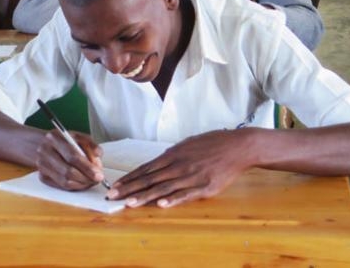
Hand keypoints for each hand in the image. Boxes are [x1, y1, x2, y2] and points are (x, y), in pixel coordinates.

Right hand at [36, 130, 105, 190]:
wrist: (41, 144)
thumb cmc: (62, 140)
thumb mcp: (76, 136)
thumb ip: (90, 144)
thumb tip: (98, 154)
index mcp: (54, 138)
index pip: (72, 156)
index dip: (87, 167)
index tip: (99, 174)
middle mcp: (45, 151)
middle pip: (68, 171)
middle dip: (86, 178)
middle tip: (97, 179)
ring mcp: (42, 165)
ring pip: (65, 181)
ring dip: (81, 184)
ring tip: (90, 181)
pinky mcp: (42, 176)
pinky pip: (61, 186)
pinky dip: (74, 186)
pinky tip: (81, 182)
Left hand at [107, 129, 252, 207]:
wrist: (237, 147)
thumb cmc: (211, 144)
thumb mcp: (187, 144)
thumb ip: (171, 155)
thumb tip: (157, 162)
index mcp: (171, 155)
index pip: (145, 169)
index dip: (129, 178)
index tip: (115, 186)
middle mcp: (178, 165)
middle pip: (149, 179)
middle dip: (129, 188)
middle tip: (112, 196)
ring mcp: (191, 176)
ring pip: (163, 188)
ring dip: (145, 197)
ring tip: (129, 203)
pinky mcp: (205, 187)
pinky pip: (186, 195)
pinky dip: (173, 199)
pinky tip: (161, 205)